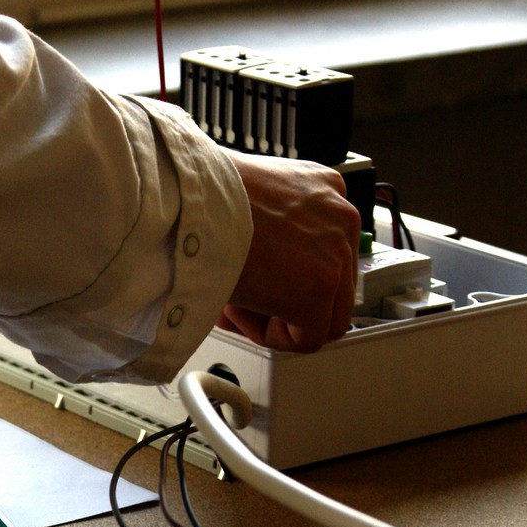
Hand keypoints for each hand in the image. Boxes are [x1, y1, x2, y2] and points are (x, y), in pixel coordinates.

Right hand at [219, 151, 360, 351]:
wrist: (187, 199)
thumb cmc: (201, 195)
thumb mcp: (249, 196)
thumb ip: (268, 228)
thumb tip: (263, 273)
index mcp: (323, 188)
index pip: (325, 252)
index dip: (284, 276)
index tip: (252, 278)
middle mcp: (340, 216)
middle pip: (331, 286)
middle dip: (283, 301)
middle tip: (241, 298)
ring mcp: (336, 253)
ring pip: (323, 317)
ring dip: (276, 318)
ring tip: (234, 301)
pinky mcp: (320, 288)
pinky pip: (307, 338)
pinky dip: (269, 336)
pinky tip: (237, 308)